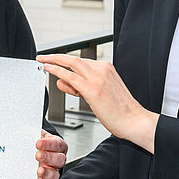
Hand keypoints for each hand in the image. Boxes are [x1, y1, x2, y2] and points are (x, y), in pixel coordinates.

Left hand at [36, 54, 157, 152]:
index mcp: (106, 68)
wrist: (135, 122)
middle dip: (55, 56)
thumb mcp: (98, 95)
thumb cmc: (120, 112)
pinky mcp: (92, 89)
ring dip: (53, 61)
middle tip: (43, 56)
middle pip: (73, 58)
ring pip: (71, 64)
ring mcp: (97, 78)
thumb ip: (79, 87)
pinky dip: (57, 70)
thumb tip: (62, 80)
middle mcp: (102, 70)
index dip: (65, 61)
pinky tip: (48, 69)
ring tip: (42, 61)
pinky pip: (70, 76)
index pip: (81, 62)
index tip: (54, 61)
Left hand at [36, 131, 66, 178]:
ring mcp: (54, 168)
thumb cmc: (39, 140)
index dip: (48, 144)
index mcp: (58, 144)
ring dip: (47, 172)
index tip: (38, 143)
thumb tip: (26, 133)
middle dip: (48, 157)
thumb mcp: (38, 134)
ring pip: (55, 172)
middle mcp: (58, 157)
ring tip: (39, 170)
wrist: (37, 147)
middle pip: (59, 159)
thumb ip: (35, 133)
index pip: (57, 144)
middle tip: (38, 155)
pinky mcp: (48, 176)